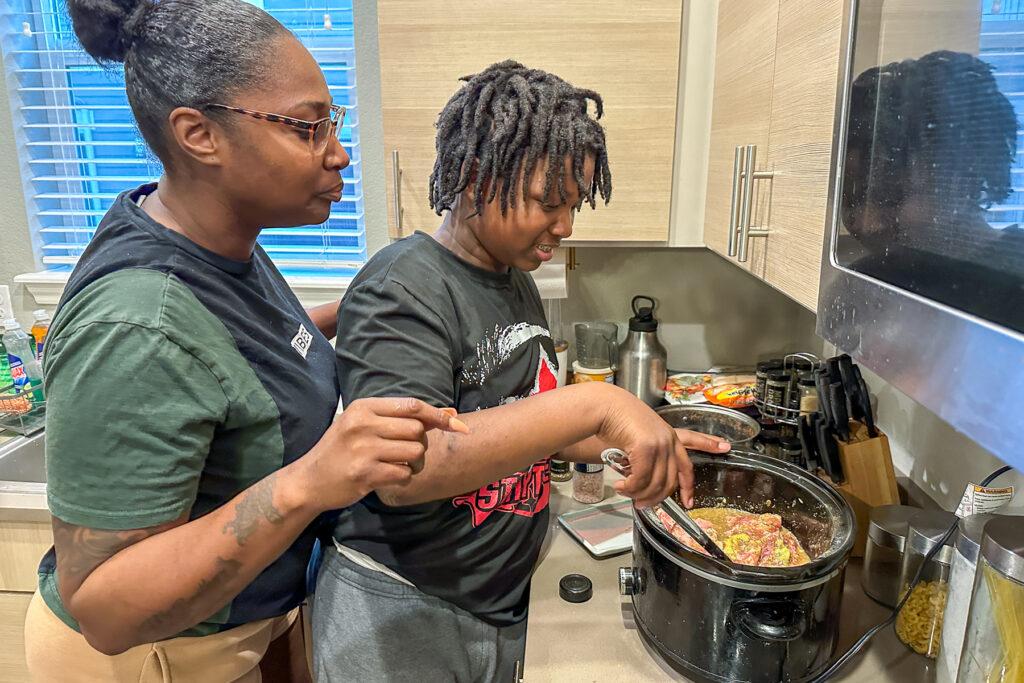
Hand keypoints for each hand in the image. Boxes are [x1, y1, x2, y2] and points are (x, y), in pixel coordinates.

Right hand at [290, 397, 467, 511]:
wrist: (308, 480)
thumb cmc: (341, 450)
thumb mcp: (364, 425)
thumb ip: (401, 417)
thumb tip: (449, 413)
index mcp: (364, 407)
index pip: (413, 406)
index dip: (439, 415)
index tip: (459, 424)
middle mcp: (363, 425)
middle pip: (418, 430)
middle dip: (420, 443)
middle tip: (405, 452)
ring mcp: (363, 450)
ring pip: (415, 452)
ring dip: (414, 463)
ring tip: (396, 465)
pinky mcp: (365, 474)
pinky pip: (404, 474)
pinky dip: (404, 477)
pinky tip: (387, 476)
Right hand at [597, 388, 729, 507]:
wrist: (604, 407)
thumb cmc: (615, 419)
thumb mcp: (636, 436)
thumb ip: (644, 455)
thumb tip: (641, 482)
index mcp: (668, 434)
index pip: (693, 443)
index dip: (704, 455)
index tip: (720, 456)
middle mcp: (668, 439)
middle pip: (671, 480)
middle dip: (657, 497)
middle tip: (643, 504)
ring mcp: (660, 444)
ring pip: (656, 483)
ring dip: (640, 494)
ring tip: (626, 493)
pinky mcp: (647, 449)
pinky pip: (641, 479)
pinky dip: (630, 488)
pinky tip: (621, 486)